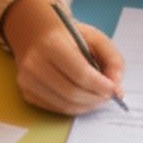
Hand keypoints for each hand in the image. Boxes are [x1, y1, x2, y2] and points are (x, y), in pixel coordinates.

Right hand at [2, 0, 124, 114]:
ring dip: (87, 106)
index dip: (100, 86)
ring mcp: (27, 81)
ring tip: (97, 98)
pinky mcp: (26, 93)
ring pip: (64, 105)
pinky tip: (82, 98)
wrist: (36, 34)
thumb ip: (113, 59)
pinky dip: (74, 107)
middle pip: (72, 93)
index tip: (114, 89)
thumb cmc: (68, 36)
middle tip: (108, 96)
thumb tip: (117, 87)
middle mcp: (34, 63)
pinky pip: (55, 108)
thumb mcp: (95, 38)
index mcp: (51, 44)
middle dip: (95, 99)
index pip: (80, 73)